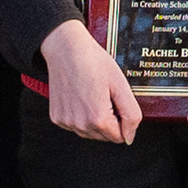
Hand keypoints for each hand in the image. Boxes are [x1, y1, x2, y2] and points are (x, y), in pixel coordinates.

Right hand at [39, 18, 143, 142]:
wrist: (66, 49)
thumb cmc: (93, 62)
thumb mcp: (121, 85)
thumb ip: (131, 114)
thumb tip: (129, 137)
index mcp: (98, 118)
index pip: (119, 137)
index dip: (123, 121)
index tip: (117, 102)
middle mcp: (80, 125)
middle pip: (105, 137)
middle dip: (110, 121)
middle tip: (106, 96)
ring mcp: (66, 122)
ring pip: (90, 133)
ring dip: (96, 120)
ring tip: (94, 95)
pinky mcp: (57, 117)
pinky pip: (75, 126)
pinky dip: (81, 117)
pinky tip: (82, 97)